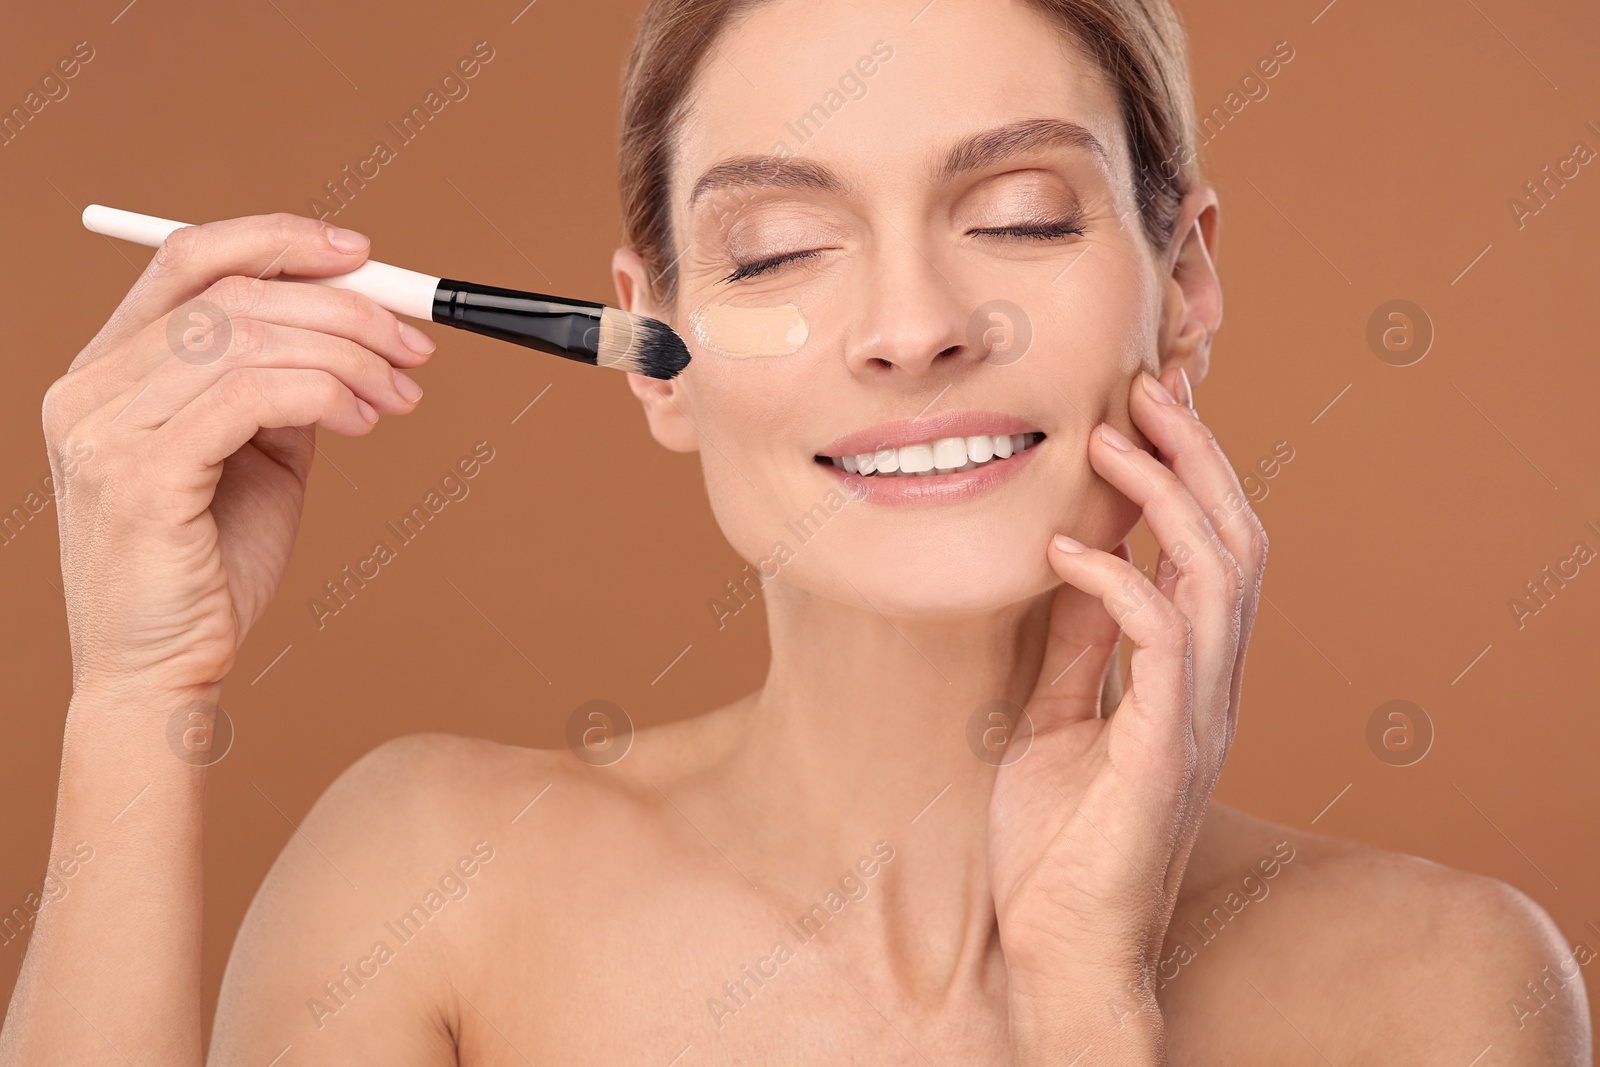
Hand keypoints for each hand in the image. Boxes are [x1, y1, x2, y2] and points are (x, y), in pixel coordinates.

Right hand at [43, 213, 433, 698]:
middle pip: (232, 294)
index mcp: (108, 369)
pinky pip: (250, 396)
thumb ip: (281, 384)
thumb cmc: (210, 565)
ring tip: (398, 396)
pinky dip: (324, 395)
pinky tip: (363, 423)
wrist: (165, 670)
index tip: (363, 256)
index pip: (187, 258)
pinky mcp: (141, 478)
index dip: (278, 240)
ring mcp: (105, 431)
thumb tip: (353, 328)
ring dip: (348, 356)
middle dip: (343, 309)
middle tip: (413, 346)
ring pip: (246, 338)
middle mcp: (91, 388)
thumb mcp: (255, 454)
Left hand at [987, 368, 1267, 1052]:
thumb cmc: (1056, 842)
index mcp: (1191, 676)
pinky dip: (1117, 579)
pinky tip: (1060, 550)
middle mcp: (1213, 685)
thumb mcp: (1056, 717)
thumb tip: (1075, 558)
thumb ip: (1078, 646)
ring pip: (1221, 571)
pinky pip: (1165, 635)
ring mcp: (1201, 714)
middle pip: (1238, 539)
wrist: (1061, 944)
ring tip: (1109, 438)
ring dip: (1168, 494)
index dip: (1192, 473)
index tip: (1148, 404)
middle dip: (1197, 455)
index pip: (1214, 550)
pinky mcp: (1169, 746)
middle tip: (1147, 386)